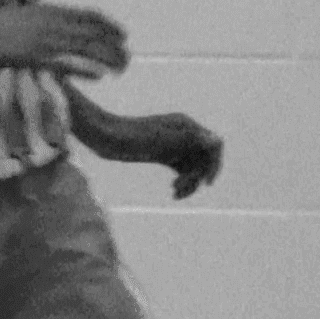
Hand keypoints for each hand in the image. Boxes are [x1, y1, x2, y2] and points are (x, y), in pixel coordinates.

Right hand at [0, 0, 130, 80]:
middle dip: (113, 45)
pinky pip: (67, 64)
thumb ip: (45, 20)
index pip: (89, 16)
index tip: (123, 34)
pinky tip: (99, 76)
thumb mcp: (25, 15)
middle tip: (126, 56)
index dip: (109, 25)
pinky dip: (86, 69)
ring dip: (107, 58)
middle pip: (93, 33)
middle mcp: (52, 22)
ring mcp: (44, 40)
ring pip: (85, 48)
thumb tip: (62, 25)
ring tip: (121, 68)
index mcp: (49, 10)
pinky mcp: (36, 57)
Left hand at [101, 108, 225, 199]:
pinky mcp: (162, 154)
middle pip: (204, 159)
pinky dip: (181, 182)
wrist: (102, 137)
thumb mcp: (161, 140)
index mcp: (186, 125)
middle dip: (197, 176)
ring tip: (175, 193)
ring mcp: (173, 144)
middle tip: (180, 189)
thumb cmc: (130, 136)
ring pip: (193, 167)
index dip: (214, 165)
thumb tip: (217, 140)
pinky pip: (181, 170)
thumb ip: (190, 140)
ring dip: (190, 182)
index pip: (214, 145)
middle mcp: (183, 133)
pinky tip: (174, 193)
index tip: (206, 183)